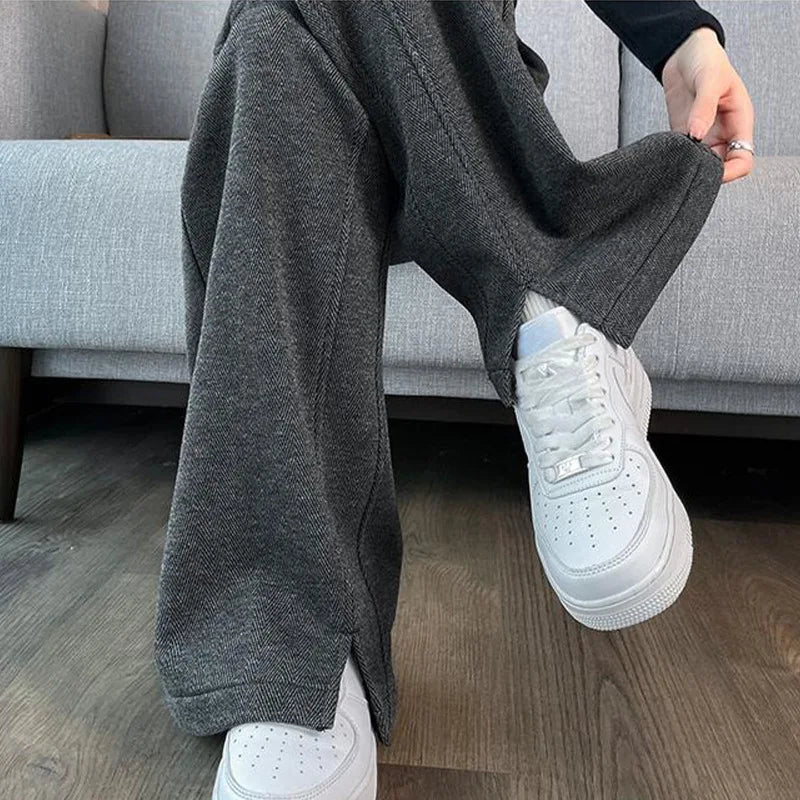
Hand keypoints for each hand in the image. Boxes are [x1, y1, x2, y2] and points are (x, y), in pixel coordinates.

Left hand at [662, 27, 754, 183]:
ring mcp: (702, 137)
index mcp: (739, 122)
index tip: (712, 173)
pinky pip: (682, 156)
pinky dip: (675, 160)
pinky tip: (665, 156)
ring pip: (700, 165)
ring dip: (688, 167)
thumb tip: (697, 136)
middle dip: (706, 173)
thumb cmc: (706, 60)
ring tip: (676, 160)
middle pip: (720, 168)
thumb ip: (704, 108)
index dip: (731, 172)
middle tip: (687, 168)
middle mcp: (723, 134)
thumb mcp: (709, 79)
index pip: (743, 159)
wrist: (684, 52)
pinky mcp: (682, 135)